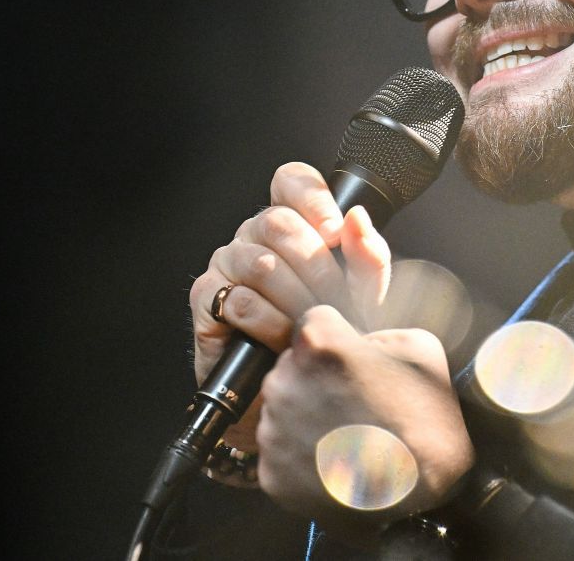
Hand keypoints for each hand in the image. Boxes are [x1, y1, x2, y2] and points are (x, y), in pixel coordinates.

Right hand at [188, 162, 391, 449]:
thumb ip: (367, 258)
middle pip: (279, 222)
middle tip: (333, 298)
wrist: (293, 393)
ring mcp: (226, 264)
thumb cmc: (327, 337)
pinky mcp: (207, 300)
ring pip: (261, 263)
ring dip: (295, 299)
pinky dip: (270, 324)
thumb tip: (357, 218)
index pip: (291, 180)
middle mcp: (253, 236)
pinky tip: (284, 341)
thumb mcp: (361, 296)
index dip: (313, 198)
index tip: (335, 231)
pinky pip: (240, 300)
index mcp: (291, 222)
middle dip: (315, 264)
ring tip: (312, 324)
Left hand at [255, 305, 474, 521]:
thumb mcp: (421, 347)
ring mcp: (273, 432)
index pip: (313, 322)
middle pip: (293, 367)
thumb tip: (356, 342)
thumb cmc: (426, 418)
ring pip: (284, 409)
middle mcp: (283, 384)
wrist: (422, 496)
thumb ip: (377, 331)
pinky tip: (337, 462)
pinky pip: (282, 452)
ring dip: (309, 416)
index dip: (338, 339)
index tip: (355, 360)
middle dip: (318, 378)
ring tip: (349, 436)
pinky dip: (304, 456)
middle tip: (356, 403)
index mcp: (317, 344)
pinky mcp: (271, 474)